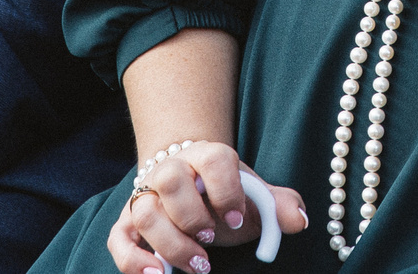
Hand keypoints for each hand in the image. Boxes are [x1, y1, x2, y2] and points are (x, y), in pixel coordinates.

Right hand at [105, 142, 305, 273]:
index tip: (237, 220)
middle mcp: (171, 170)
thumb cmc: (226, 194)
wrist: (191, 186)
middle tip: (211, 240)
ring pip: (144, 212)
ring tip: (199, 265)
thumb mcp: (255, 196)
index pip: (214, 159)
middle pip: (170, 181)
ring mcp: (145, 195)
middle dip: (192, 216)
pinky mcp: (127, 223)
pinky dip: (133, 260)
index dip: (227, 190)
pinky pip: (119, 240)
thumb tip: (298, 220)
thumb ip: (279, 204)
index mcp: (206, 155)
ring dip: (170, 243)